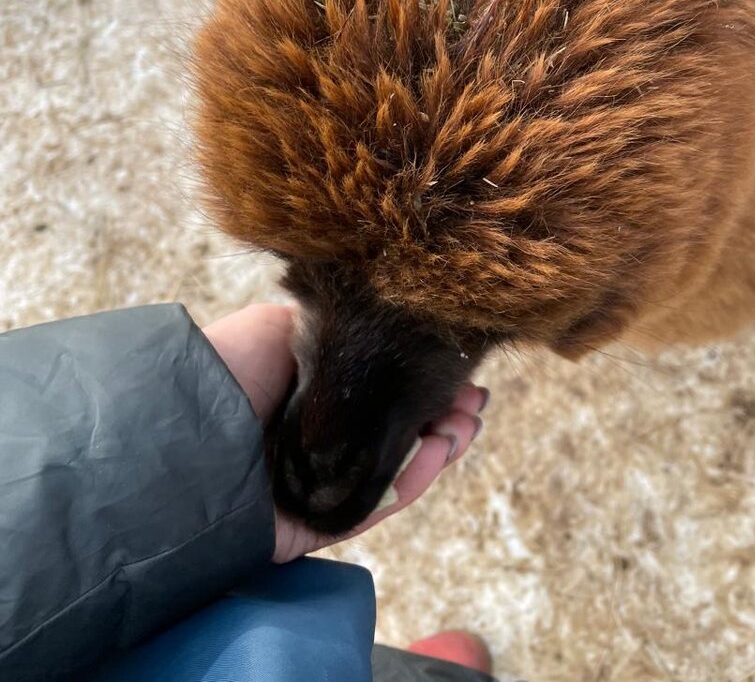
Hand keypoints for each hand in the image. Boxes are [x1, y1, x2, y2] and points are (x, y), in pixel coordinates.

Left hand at [202, 304, 485, 562]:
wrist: (185, 430)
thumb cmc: (227, 370)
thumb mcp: (283, 326)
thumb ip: (335, 330)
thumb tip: (386, 326)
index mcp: (308, 396)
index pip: (377, 393)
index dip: (420, 382)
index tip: (458, 367)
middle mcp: (315, 440)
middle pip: (392, 432)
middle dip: (439, 414)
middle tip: (474, 398)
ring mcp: (317, 483)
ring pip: (393, 470)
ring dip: (438, 446)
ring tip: (468, 422)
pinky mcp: (316, 523)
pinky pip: (375, 504)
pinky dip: (413, 480)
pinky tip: (440, 448)